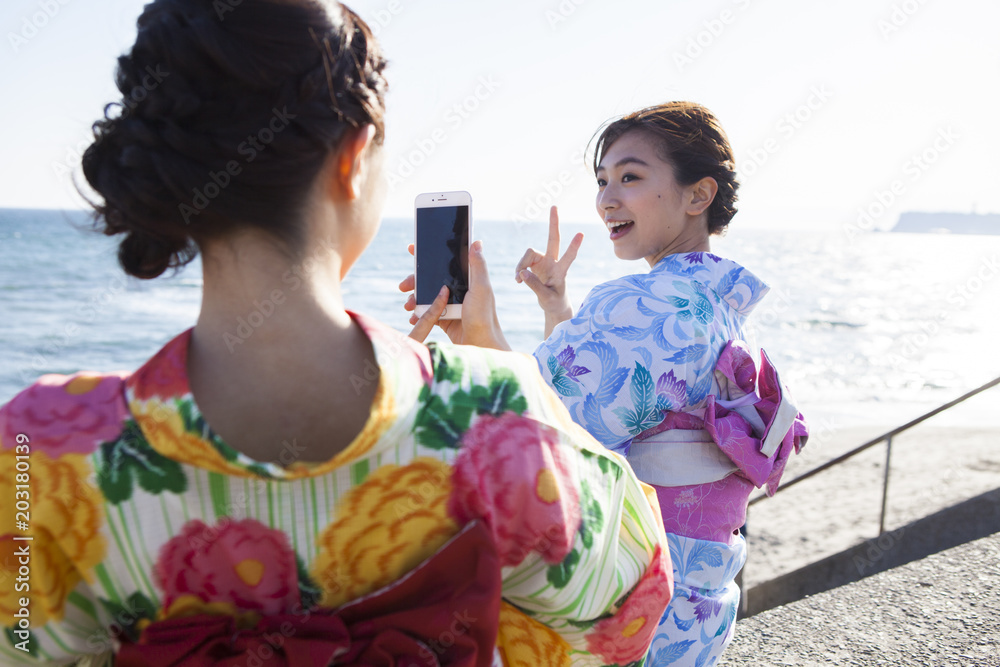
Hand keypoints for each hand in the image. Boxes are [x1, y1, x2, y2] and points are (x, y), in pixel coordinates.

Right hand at [401, 241, 509, 349]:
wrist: (480, 346)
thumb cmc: (484, 317)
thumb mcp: (481, 289)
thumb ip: (478, 266)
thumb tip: (476, 242)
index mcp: (467, 280)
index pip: (447, 262)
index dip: (430, 255)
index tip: (413, 249)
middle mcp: (458, 290)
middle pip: (431, 279)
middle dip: (415, 281)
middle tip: (403, 286)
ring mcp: (450, 305)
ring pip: (427, 296)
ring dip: (414, 298)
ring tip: (407, 306)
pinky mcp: (445, 319)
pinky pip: (427, 313)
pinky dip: (418, 314)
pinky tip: (412, 317)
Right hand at [514, 206, 582, 336]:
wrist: (554, 305)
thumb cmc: (554, 302)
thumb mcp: (546, 298)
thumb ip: (534, 286)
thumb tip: (522, 273)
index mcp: (561, 271)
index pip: (568, 257)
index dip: (573, 246)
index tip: (581, 233)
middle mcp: (553, 262)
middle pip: (552, 239)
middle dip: (553, 223)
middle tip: (554, 206)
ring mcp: (543, 261)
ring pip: (529, 254)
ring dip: (521, 265)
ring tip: (517, 280)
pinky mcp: (535, 264)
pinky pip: (523, 262)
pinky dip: (519, 270)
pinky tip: (518, 280)